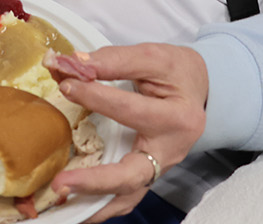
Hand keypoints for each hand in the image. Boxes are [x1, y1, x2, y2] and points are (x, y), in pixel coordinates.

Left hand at [48, 43, 208, 221]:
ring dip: (93, 202)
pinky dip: (100, 205)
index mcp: (177, 118)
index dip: (94, 96)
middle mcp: (170, 152)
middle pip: (131, 176)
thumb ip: (116, 60)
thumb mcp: (154, 57)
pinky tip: (73, 204)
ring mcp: (159, 169)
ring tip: (61, 200)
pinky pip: (124, 197)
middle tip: (61, 183)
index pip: (129, 110)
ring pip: (126, 197)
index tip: (65, 84)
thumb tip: (75, 66)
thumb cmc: (178, 73)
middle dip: (95, 181)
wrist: (201, 91)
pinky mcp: (148, 176)